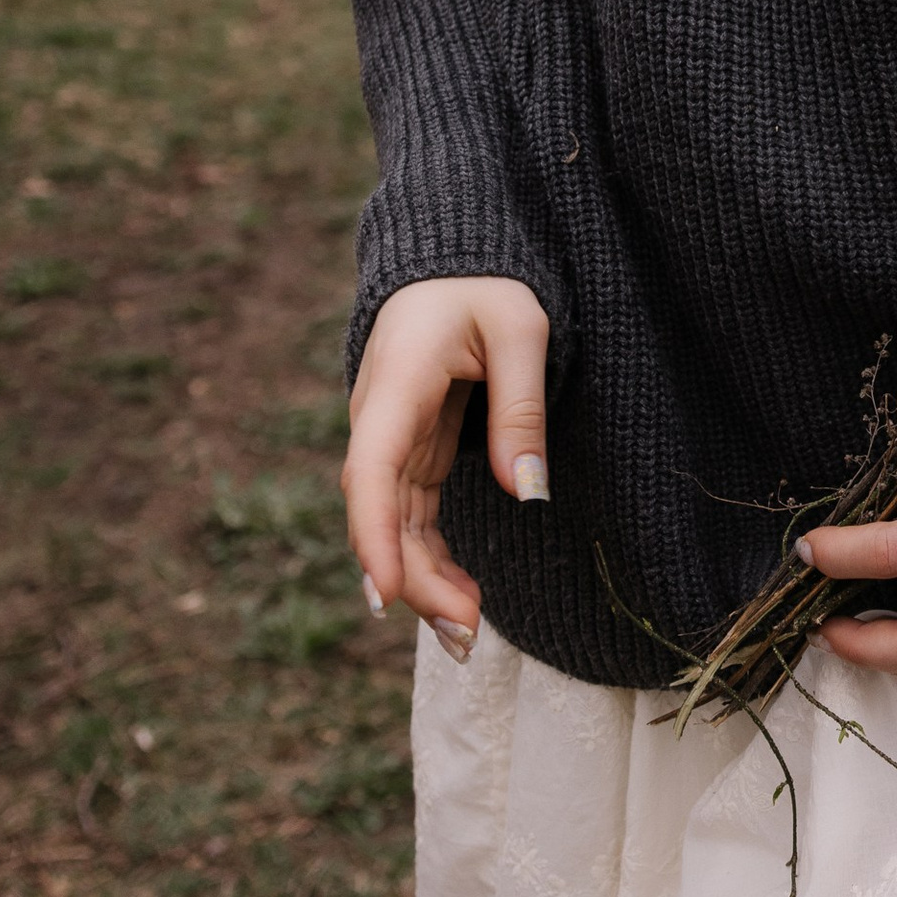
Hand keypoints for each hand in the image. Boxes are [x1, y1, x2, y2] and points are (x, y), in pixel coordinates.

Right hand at [344, 274, 551, 655]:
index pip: (370, 470)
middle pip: (380, 512)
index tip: (385, 596)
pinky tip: (462, 597)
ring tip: (468, 634)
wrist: (454, 261)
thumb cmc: (488, 284)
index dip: (371, 536)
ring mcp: (391, 438)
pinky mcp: (412, 451)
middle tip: (466, 633)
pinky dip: (430, 557)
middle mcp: (379, 418)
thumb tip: (526, 492)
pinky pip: (410, 515)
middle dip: (414, 578)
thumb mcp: (522, 328)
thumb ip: (521, 407)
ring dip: (423, 579)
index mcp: (397, 381)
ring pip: (392, 523)